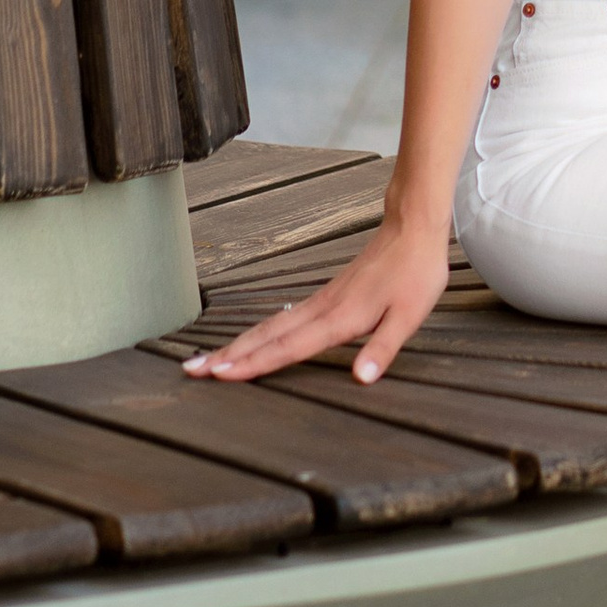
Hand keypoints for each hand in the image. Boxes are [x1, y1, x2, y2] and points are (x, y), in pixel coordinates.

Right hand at [185, 216, 451, 385]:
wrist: (412, 227)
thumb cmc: (415, 273)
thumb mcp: (409, 316)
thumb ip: (383, 348)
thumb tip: (362, 379)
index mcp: (340, 319)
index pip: (289, 347)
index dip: (254, 363)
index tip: (219, 374)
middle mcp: (322, 309)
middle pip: (267, 336)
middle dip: (228, 354)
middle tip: (191, 370)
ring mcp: (321, 300)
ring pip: (270, 326)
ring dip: (237, 344)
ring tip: (207, 358)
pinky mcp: (326, 295)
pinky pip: (283, 318)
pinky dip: (260, 332)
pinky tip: (251, 340)